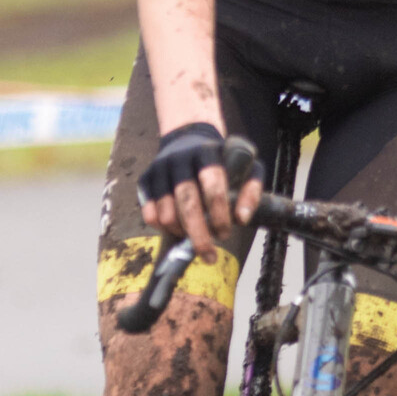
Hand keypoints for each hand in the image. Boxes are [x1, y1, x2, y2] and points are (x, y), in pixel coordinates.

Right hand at [137, 122, 262, 260]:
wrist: (187, 139)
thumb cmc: (221, 161)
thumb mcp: (245, 167)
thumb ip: (251, 190)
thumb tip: (242, 219)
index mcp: (206, 153)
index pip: (213, 186)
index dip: (219, 214)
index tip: (225, 233)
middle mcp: (179, 159)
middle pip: (187, 204)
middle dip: (199, 235)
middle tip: (209, 255)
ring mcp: (159, 169)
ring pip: (166, 214)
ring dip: (182, 232)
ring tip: (196, 234)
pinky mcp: (145, 180)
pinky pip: (150, 215)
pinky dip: (164, 229)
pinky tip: (179, 228)